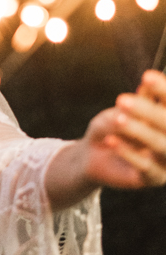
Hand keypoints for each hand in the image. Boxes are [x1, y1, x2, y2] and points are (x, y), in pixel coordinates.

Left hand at [74, 73, 165, 191]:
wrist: (94, 155)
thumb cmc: (112, 126)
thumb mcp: (119, 110)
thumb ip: (135, 102)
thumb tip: (146, 84)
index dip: (163, 90)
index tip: (146, 76)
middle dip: (148, 110)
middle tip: (122, 99)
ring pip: (161, 145)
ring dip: (139, 131)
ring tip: (117, 119)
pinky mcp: (154, 178)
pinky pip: (146, 166)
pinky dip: (128, 152)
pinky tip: (111, 140)